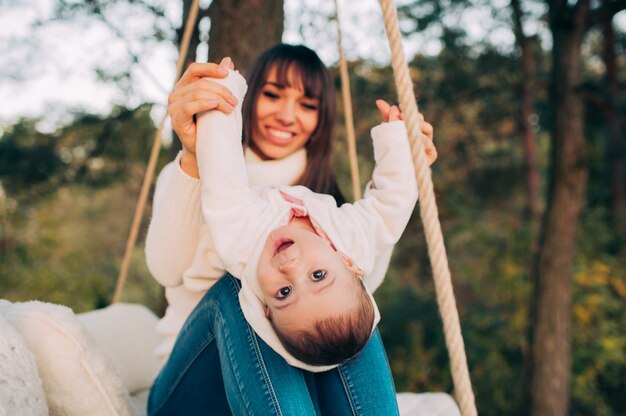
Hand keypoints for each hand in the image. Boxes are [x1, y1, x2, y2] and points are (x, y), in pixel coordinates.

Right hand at [168, 57, 238, 176]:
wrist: (206, 148)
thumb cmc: (212, 122)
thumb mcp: (219, 99)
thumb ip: (221, 80)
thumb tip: (229, 60)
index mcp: (184, 85)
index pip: (195, 69)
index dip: (211, 68)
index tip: (227, 74)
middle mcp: (176, 94)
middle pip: (200, 83)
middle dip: (221, 90)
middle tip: (235, 101)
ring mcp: (173, 107)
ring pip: (196, 93)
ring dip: (218, 98)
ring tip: (231, 108)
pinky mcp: (176, 120)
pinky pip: (189, 107)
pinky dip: (204, 103)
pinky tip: (216, 105)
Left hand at [375, 99, 436, 165]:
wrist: (391, 172)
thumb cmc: (391, 152)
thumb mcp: (388, 133)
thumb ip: (387, 117)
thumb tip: (378, 101)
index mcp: (413, 130)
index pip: (414, 116)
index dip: (407, 111)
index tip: (397, 109)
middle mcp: (421, 136)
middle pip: (422, 121)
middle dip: (413, 116)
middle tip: (401, 116)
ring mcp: (426, 146)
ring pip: (428, 129)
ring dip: (419, 125)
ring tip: (409, 124)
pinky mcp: (429, 156)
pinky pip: (430, 146)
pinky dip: (424, 141)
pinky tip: (418, 138)